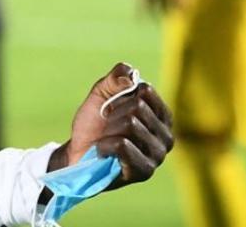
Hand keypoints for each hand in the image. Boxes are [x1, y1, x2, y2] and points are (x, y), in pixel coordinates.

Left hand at [49, 64, 173, 187]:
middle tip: (107, 126)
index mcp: (161, 115)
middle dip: (113, 113)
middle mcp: (167, 136)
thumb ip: (115, 78)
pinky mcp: (145, 171)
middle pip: (138, 107)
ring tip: (105, 139)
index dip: (120, 94)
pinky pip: (122, 145)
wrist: (78, 152)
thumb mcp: (101, 93)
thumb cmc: (94, 123)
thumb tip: (130, 75)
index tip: (113, 105)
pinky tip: (103, 151)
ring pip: (130, 124)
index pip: (145, 90)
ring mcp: (158, 155)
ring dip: (108, 130)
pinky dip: (105, 144)